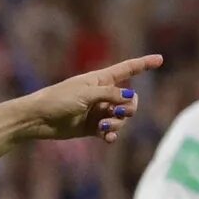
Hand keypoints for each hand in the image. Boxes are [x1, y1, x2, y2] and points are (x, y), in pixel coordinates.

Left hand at [18, 55, 161, 143]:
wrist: (38, 119)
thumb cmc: (58, 100)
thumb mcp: (86, 94)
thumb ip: (110, 94)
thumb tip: (129, 97)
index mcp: (100, 79)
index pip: (127, 69)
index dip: (144, 64)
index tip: (160, 59)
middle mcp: (102, 94)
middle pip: (131, 100)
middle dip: (129, 108)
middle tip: (117, 112)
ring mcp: (98, 111)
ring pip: (122, 118)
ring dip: (117, 123)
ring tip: (103, 127)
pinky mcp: (92, 127)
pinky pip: (110, 132)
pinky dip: (111, 135)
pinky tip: (108, 139)